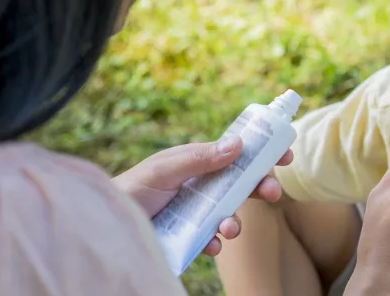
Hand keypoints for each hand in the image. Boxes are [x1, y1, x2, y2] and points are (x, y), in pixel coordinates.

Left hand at [112, 138, 293, 255]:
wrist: (104, 227)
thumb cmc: (130, 190)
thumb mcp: (164, 169)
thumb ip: (199, 158)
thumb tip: (238, 144)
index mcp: (197, 163)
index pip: (236, 155)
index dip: (261, 154)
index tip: (285, 155)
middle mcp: (201, 186)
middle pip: (241, 185)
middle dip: (260, 188)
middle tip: (274, 192)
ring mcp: (196, 213)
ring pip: (230, 214)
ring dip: (236, 221)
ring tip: (230, 229)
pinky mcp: (189, 237)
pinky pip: (212, 240)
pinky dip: (214, 243)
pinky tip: (209, 245)